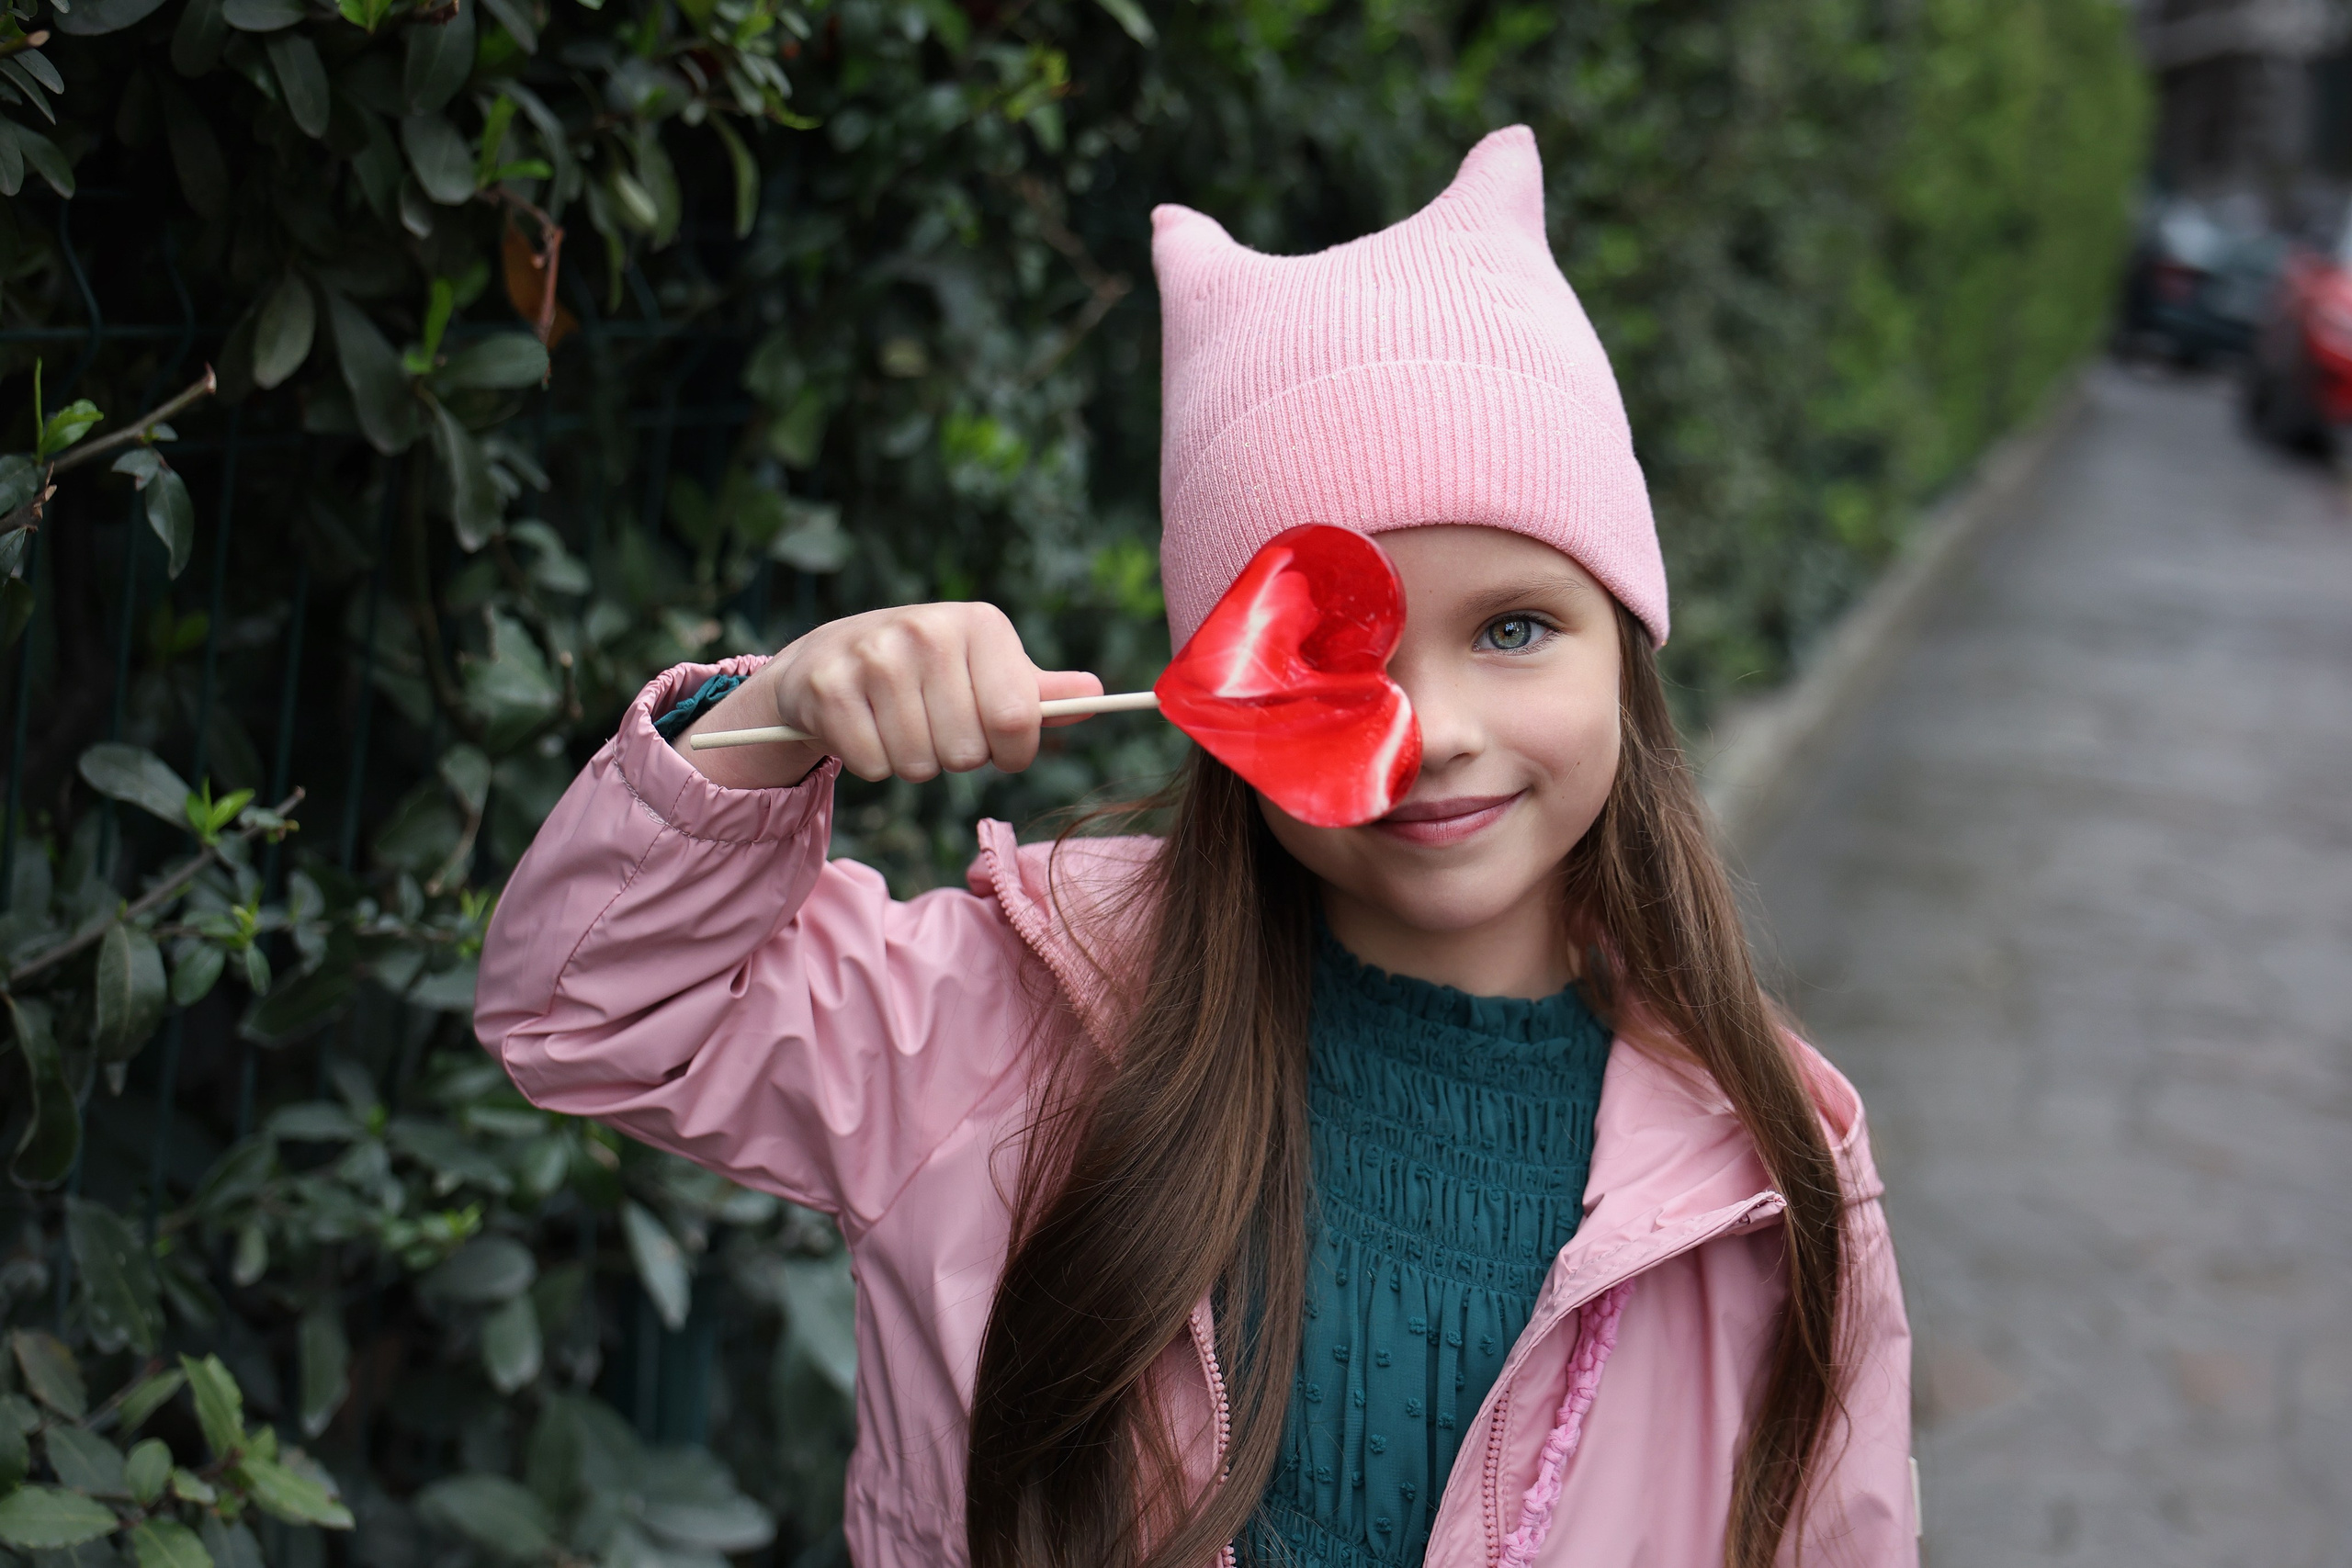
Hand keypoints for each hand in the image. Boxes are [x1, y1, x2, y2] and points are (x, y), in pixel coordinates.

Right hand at [677, 603, 1103, 788]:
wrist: (829, 659)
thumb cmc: (927, 672)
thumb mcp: (986, 672)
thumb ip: (1040, 693)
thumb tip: (1097, 695)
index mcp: (980, 624)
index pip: (1017, 721)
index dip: (1011, 751)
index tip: (996, 742)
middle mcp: (927, 629)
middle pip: (966, 752)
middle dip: (955, 756)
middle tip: (932, 723)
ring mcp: (873, 655)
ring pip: (919, 765)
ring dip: (914, 762)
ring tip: (899, 724)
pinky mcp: (828, 687)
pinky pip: (873, 766)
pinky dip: (873, 762)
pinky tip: (866, 727)